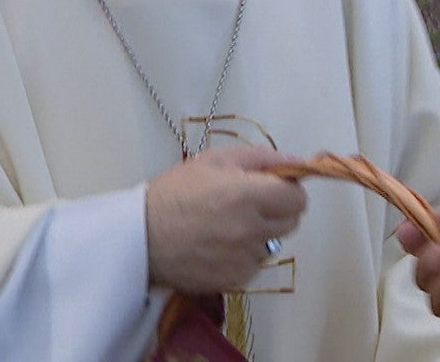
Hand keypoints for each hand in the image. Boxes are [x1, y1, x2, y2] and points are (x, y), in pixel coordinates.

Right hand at [146, 146, 306, 292]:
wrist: (141, 237)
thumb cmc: (175, 193)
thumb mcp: (215, 160)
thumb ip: (262, 159)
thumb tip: (298, 162)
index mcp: (247, 196)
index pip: (298, 199)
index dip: (288, 190)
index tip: (272, 187)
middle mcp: (250, 230)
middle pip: (291, 222)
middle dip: (278, 210)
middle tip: (250, 204)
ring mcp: (244, 259)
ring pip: (273, 244)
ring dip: (260, 234)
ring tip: (228, 226)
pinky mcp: (235, 280)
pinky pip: (255, 264)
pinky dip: (245, 255)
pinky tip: (219, 245)